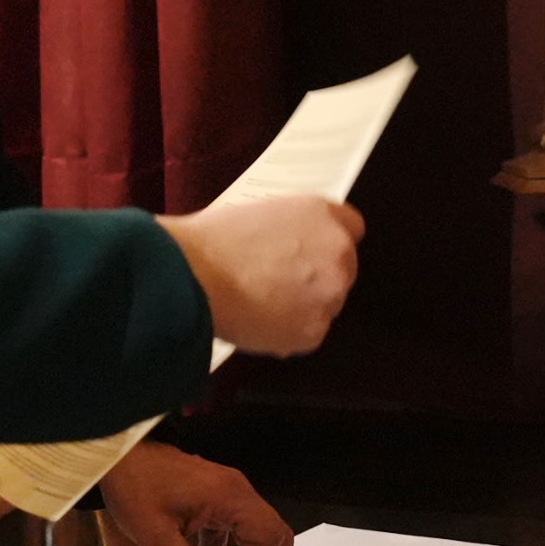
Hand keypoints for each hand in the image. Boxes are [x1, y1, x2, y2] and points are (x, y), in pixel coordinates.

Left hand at [97, 443, 291, 545]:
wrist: (117, 456)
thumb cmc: (134, 488)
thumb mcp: (155, 537)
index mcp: (229, 496)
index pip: (270, 535)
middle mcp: (235, 490)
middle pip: (270, 531)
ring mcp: (224, 490)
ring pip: (252, 529)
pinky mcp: (212, 493)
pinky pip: (232, 523)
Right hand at [156, 195, 361, 355]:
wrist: (193, 276)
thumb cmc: (211, 241)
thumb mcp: (259, 212)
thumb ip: (290, 228)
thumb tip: (292, 247)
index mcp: (321, 214)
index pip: (351, 227)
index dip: (327, 241)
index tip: (314, 251)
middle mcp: (337, 251)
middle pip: (343, 269)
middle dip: (318, 277)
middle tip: (280, 282)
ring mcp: (329, 293)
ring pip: (326, 304)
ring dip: (304, 307)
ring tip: (263, 303)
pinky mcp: (314, 330)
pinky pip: (309, 334)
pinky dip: (289, 333)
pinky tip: (259, 321)